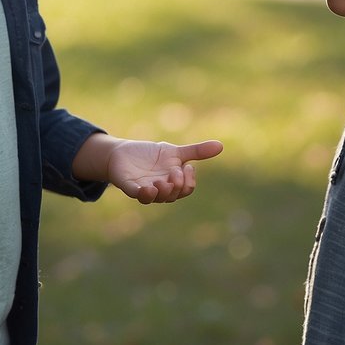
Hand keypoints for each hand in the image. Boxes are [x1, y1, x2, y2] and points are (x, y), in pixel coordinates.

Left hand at [107, 139, 223, 203]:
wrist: (123, 153)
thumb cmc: (150, 155)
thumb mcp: (175, 151)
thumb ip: (196, 151)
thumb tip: (221, 146)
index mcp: (173, 182)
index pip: (186, 189)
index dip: (189, 181)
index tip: (187, 166)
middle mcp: (161, 189)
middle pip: (174, 195)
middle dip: (177, 184)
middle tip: (175, 171)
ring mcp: (145, 189)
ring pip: (158, 198)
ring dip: (163, 191)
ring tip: (162, 181)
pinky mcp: (130, 187)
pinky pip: (138, 195)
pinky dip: (144, 194)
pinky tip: (148, 188)